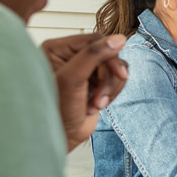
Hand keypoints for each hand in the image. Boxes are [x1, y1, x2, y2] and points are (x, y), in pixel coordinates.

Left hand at [41, 34, 127, 151]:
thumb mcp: (73, 79)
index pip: (95, 41)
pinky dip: (112, 93)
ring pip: (115, 67)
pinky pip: (116, 79)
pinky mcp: (95, 82)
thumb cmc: (57, 111)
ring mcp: (84, 70)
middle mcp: (70, 56)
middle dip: (108, 79)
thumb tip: (119, 39)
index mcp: (57, 49)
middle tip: (100, 99)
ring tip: (96, 105)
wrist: (61, 137)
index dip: (109, 57)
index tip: (118, 74)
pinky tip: (97, 105)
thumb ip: (93, 55)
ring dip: (110, 88)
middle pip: (108, 54)